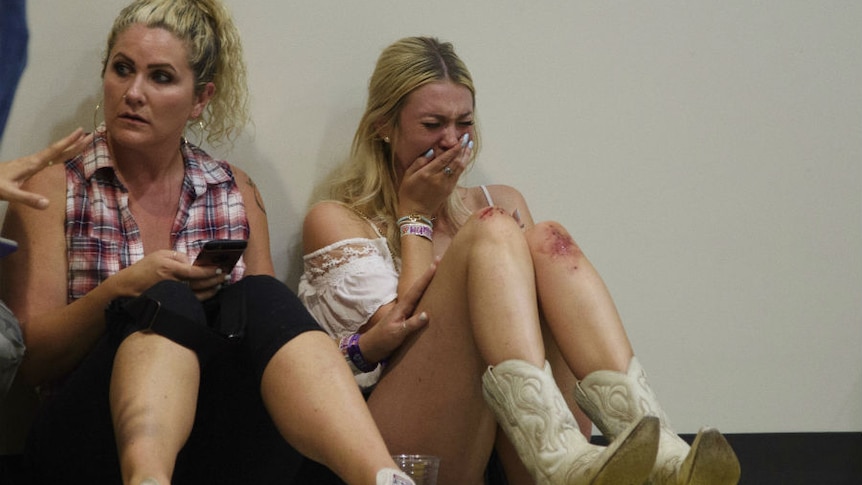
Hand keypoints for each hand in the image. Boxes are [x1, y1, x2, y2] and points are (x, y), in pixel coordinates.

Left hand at [0, 128, 92, 208]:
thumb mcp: (9, 193)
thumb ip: (28, 198)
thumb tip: (48, 204)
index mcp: (32, 164)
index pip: (55, 151)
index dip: (69, 143)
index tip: (82, 134)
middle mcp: (33, 160)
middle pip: (58, 150)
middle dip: (74, 142)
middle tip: (91, 135)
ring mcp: (30, 162)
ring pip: (54, 152)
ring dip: (69, 146)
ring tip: (81, 141)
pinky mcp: (28, 166)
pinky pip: (49, 157)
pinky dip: (60, 153)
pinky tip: (62, 155)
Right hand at [112, 250, 226, 300]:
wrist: (128, 285)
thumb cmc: (145, 267)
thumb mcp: (160, 254)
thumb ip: (179, 256)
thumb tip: (194, 263)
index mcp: (170, 269)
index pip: (196, 272)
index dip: (210, 271)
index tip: (220, 268)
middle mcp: (173, 283)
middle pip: (200, 284)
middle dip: (216, 280)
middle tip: (227, 275)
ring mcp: (173, 294)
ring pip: (198, 295)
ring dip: (212, 289)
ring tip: (221, 283)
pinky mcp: (172, 301)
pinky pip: (191, 301)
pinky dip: (203, 297)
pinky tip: (210, 292)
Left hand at [359, 258, 437, 362]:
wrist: (370, 348)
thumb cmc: (382, 340)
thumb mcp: (397, 333)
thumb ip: (411, 324)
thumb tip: (427, 314)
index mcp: (402, 307)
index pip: (417, 289)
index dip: (427, 276)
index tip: (436, 264)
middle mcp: (404, 307)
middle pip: (419, 287)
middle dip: (429, 275)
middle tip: (439, 261)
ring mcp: (405, 313)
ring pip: (419, 295)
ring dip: (428, 285)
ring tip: (438, 275)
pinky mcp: (406, 320)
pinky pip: (418, 306)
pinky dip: (426, 299)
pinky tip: (431, 299)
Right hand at [398, 134, 472, 215]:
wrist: (415, 213)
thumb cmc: (408, 193)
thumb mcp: (408, 175)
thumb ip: (419, 162)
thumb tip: (431, 151)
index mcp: (428, 174)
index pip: (445, 158)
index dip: (454, 148)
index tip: (460, 139)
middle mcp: (439, 179)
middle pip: (455, 161)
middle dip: (463, 149)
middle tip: (466, 137)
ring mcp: (446, 185)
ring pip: (460, 168)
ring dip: (465, 155)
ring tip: (469, 145)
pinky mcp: (449, 190)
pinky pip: (458, 175)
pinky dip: (462, 164)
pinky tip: (464, 157)